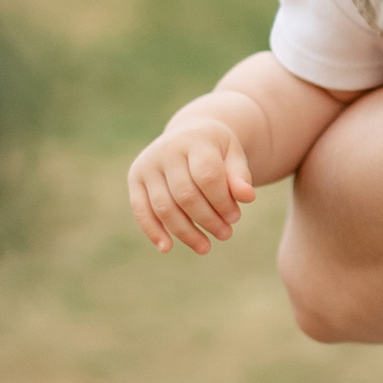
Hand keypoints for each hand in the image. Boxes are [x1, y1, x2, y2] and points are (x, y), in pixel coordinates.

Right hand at [128, 109, 255, 253]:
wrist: (188, 134)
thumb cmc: (215, 150)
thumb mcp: (233, 155)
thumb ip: (240, 175)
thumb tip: (247, 197)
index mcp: (194, 140)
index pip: (208, 176)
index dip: (222, 202)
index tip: (235, 218)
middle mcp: (166, 150)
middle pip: (186, 195)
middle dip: (207, 219)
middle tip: (225, 234)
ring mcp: (148, 164)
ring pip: (164, 207)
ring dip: (185, 232)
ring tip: (205, 247)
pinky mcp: (135, 178)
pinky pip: (141, 209)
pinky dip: (152, 231)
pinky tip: (167, 248)